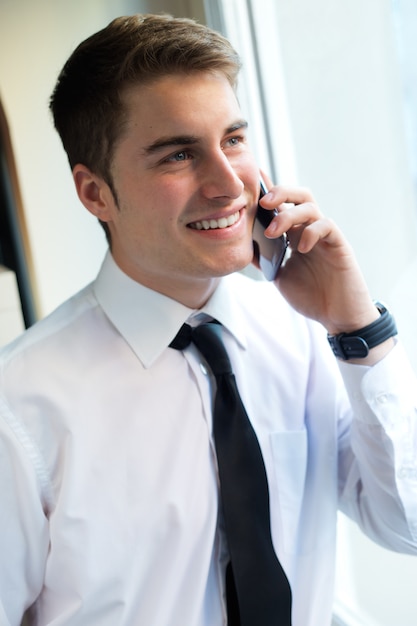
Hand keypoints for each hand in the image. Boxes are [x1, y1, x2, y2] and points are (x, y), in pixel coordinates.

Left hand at [257, 177, 379, 335]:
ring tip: (273, 232)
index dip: (269, 192)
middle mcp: (310, 231)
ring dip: (289, 215)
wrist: (337, 316)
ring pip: (310, 207)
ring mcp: (325, 237)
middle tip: (263, 203)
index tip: (251, 187)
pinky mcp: (339, 245)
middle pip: (300, 196)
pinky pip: (327, 226)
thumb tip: (243, 245)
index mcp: (296, 235)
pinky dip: (311, 232)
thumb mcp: (279, 276)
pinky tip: (301, 248)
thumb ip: (264, 259)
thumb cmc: (311, 296)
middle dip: (281, 192)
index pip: (284, 206)